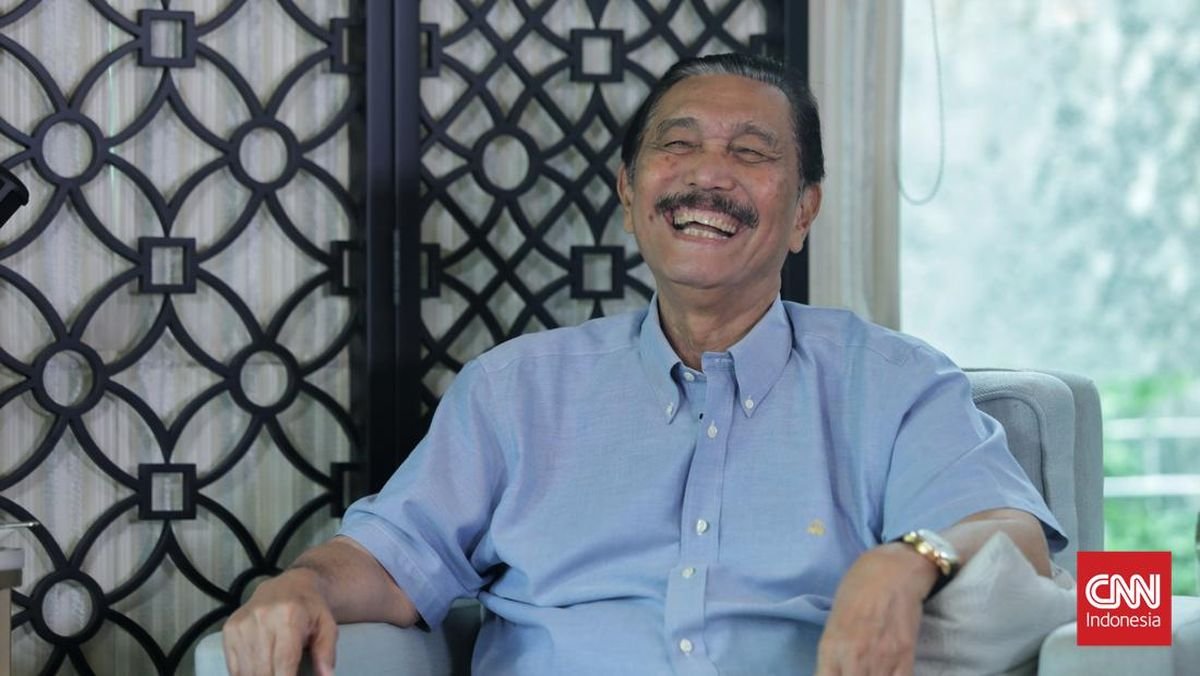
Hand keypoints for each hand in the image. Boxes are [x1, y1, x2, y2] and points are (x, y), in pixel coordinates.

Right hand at [222, 568, 337, 675]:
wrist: (289, 586)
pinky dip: (246, 675)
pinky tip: (260, 671)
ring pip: (247, 671)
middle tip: (286, 675)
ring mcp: (243, 624)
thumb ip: (326, 652)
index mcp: (289, 616)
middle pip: (264, 670)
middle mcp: (262, 618)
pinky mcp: (230, 629)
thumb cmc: (309, 609)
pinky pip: (234, 666)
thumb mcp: (327, 626)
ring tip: (276, 672)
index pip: (284, 662)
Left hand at [815, 543, 937, 675]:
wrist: (892, 571)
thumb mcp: (834, 621)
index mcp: (830, 647)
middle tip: (856, 671)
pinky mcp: (905, 657)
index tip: (839, 674)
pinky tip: (888, 672)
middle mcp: (853, 658)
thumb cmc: (858, 589)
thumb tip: (836, 671)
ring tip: (871, 669)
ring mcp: (880, 659)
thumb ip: (835, 652)